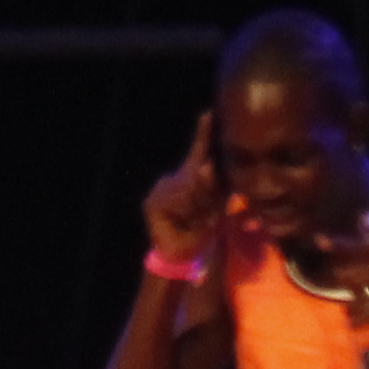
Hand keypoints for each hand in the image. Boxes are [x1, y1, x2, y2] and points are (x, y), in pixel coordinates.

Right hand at [142, 112, 223, 262]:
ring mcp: (161, 190)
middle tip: (209, 209)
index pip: (199, 151)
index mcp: (192, 177)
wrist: (186, 254)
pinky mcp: (152, 204)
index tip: (208, 114)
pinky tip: (182, 220)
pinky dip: (184, 211)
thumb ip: (214, 185)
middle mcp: (175, 179)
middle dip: (206, 189)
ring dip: (197, 205)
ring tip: (198, 219)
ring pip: (186, 186)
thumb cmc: (204, 227)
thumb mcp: (216, 204)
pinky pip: (173, 200)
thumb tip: (204, 166)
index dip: (203, 133)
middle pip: (195, 171)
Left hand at [315, 215, 368, 334]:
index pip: (359, 246)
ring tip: (350, 312)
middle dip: (347, 285)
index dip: (338, 244)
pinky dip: (362, 319)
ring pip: (363, 296)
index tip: (318, 241)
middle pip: (355, 274)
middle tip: (348, 292)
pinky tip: (353, 324)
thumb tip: (338, 270)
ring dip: (354, 307)